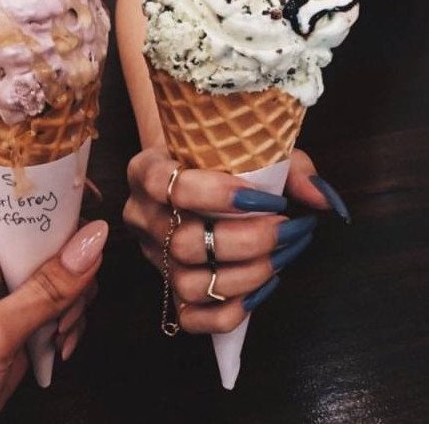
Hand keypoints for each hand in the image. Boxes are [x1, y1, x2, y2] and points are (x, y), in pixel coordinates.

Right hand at [125, 146, 346, 333]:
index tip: (266, 197)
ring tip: (281, 257)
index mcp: (146, 170)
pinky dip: (233, 309)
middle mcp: (141, 215)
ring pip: (190, 284)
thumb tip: (324, 200)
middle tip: (287, 230)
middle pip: (184, 242)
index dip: (217, 195)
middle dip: (248, 242)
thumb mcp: (249, 147)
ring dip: (247, 276)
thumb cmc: (219, 159)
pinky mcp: (166, 289)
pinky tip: (260, 287)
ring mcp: (151, 256)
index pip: (167, 185)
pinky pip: (192, 318)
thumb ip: (289, 168)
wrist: (190, 176)